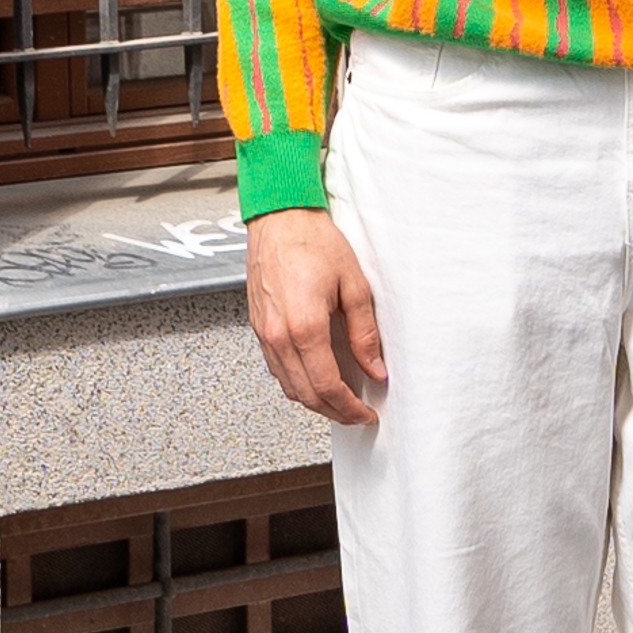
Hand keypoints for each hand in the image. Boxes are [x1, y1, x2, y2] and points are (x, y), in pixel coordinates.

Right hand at [245, 209, 388, 425]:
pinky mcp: (258, 326)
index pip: (328, 387)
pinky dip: (296, 383)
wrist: (279, 217)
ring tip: (339, 401)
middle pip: (305, 395)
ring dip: (314, 401)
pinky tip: (314, 378)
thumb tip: (374, 367)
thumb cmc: (313, 241)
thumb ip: (365, 333)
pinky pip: (276, 368)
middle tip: (356, 414)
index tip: (366, 413)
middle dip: (334, 412)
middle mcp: (278, 335)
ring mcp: (264, 332)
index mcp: (304, 327)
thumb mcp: (354, 285)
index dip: (350, 407)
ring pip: (288, 386)